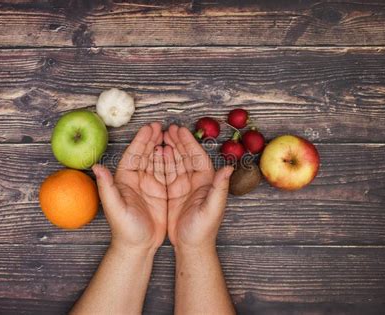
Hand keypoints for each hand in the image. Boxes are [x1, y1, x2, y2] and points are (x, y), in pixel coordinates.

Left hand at [92, 122, 166, 252]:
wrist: (138, 247)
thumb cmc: (124, 230)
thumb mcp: (115, 208)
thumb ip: (106, 187)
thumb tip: (96, 167)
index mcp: (124, 180)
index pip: (133, 155)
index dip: (141, 141)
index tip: (149, 128)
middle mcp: (135, 180)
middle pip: (144, 154)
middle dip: (152, 139)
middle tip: (160, 126)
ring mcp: (148, 185)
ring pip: (155, 161)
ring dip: (161, 147)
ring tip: (169, 135)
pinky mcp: (159, 193)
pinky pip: (165, 173)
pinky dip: (169, 162)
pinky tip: (174, 153)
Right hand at [163, 125, 233, 249]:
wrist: (191, 247)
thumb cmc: (203, 231)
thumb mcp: (212, 210)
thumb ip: (219, 189)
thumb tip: (229, 168)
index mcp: (206, 182)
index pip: (197, 157)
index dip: (189, 143)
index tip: (180, 130)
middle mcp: (196, 181)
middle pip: (186, 156)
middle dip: (178, 141)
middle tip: (168, 128)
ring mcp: (184, 187)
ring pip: (175, 162)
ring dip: (169, 149)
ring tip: (160, 136)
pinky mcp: (173, 194)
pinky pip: (167, 173)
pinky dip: (161, 163)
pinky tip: (155, 154)